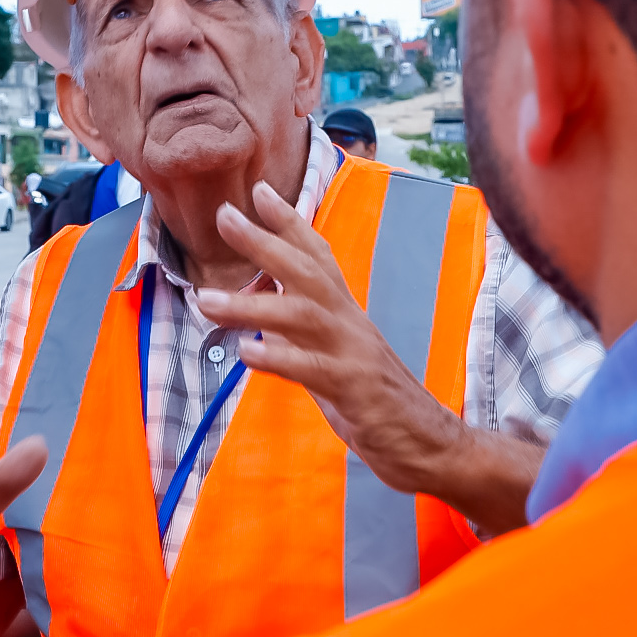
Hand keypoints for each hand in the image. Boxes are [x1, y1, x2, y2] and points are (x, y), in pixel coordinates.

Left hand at [198, 181, 467, 495]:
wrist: (431, 445)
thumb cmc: (379, 403)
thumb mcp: (335, 361)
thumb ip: (303, 339)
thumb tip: (264, 323)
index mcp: (345, 314)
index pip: (318, 257)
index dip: (290, 222)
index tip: (259, 191)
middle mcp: (349, 324)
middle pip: (306, 270)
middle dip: (263, 241)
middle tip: (223, 215)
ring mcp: (353, 354)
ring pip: (302, 315)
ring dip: (250, 305)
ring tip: (204, 301)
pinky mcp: (355, 390)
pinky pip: (313, 369)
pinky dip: (278, 357)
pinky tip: (245, 352)